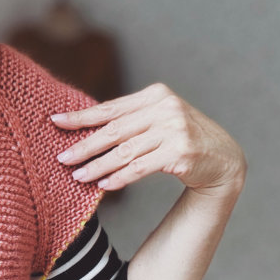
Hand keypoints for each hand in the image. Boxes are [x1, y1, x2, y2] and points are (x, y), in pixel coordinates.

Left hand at [51, 83, 246, 196]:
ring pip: (124, 151)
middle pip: (114, 130)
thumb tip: (85, 129)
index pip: (110, 108)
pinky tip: (103, 185)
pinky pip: (140, 167)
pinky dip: (120, 177)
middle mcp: (165, 108)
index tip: (56, 122)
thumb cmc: (182, 138)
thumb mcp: (159, 119)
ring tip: (77, 176)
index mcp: (155, 95)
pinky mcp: (180, 152)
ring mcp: (174, 130)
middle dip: (85, 146)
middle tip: (62, 158)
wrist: (224, 158)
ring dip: (98, 166)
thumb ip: (130, 120)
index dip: (82, 117)